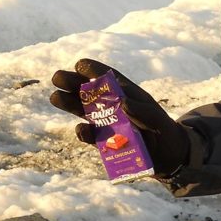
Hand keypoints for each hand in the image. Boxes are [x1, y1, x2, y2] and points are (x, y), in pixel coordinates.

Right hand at [50, 58, 189, 175]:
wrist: (165, 155)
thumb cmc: (160, 128)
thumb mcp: (155, 117)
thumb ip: (141, 110)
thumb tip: (122, 103)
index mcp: (123, 91)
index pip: (106, 77)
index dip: (92, 69)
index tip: (79, 64)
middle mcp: (110, 104)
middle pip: (88, 91)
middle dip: (72, 83)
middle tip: (56, 77)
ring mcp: (105, 121)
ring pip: (83, 110)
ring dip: (69, 103)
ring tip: (55, 96)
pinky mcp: (104, 141)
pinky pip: (91, 135)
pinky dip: (84, 133)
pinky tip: (80, 129)